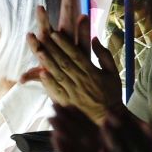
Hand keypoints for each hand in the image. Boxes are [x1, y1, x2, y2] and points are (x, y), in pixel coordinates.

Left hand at [26, 3, 124, 123]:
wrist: (108, 117)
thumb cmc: (111, 93)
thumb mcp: (113, 72)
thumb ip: (104, 55)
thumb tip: (94, 39)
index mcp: (92, 72)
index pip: (76, 55)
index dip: (65, 44)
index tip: (55, 34)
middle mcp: (81, 80)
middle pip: (64, 62)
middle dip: (53, 49)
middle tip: (42, 36)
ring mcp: (73, 92)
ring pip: (59, 75)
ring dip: (48, 63)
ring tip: (39, 51)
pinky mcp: (67, 102)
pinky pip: (57, 91)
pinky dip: (49, 83)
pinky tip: (41, 73)